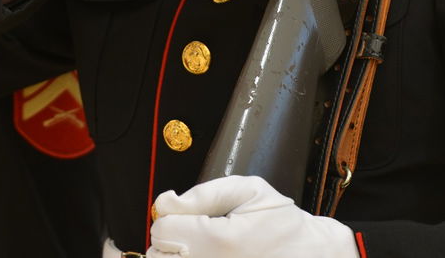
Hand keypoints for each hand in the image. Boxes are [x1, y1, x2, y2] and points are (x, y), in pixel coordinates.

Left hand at [147, 175, 356, 257]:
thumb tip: (166, 203)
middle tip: (193, 236)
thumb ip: (203, 194)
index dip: (172, 218)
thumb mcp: (250, 192)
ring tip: (201, 250)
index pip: (163, 229)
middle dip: (170, 242)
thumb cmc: (285, 226)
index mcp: (221, 242)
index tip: (188, 217)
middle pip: (159, 257)